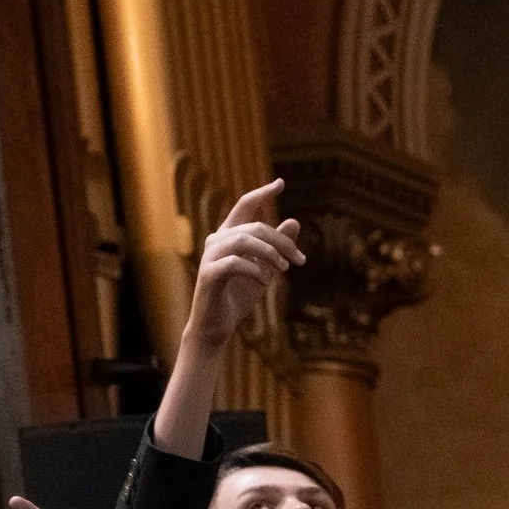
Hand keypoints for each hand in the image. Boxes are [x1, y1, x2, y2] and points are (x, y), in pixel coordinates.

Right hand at [185, 181, 303, 349]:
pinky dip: (255, 270)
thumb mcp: (266, 269)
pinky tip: (264, 281)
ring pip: (244, 240)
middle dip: (282, 241)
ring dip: (270, 253)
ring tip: (284, 268)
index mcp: (229, 236)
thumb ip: (278, 247)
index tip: (281, 183)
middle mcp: (217, 241)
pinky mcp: (208, 274)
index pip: (245, 207)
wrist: (218, 325)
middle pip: (255, 227)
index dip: (261, 193)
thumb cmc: (238, 295)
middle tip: (300, 260)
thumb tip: (294, 221)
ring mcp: (210, 256)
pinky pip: (235, 263)